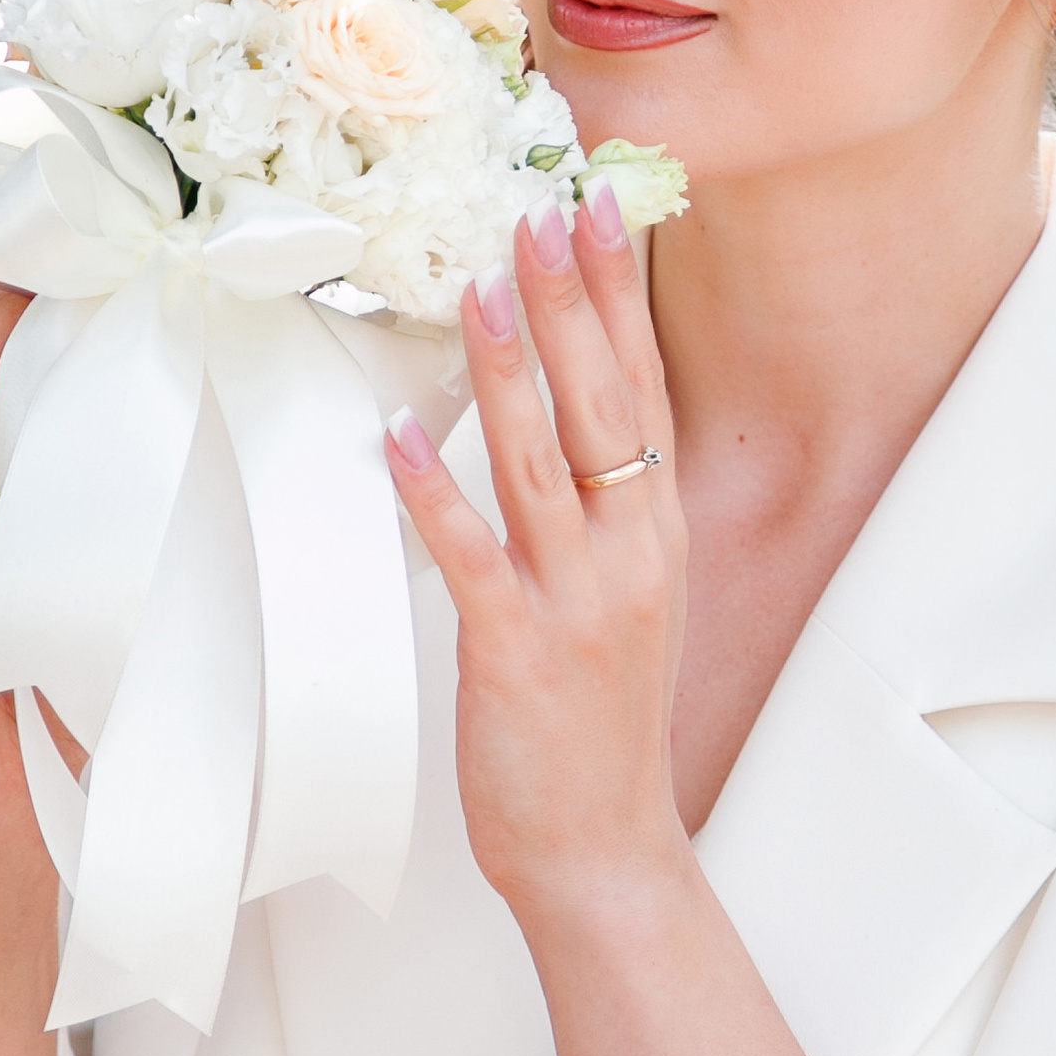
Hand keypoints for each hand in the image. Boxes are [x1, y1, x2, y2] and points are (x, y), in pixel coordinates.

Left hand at [384, 178, 685, 932]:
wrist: (603, 849)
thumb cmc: (597, 722)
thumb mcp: (624, 596)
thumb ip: (599, 507)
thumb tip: (552, 410)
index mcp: (657, 533)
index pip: (646, 386)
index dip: (621, 294)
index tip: (602, 206)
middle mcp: (631, 555)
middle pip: (605, 404)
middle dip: (573, 302)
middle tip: (542, 210)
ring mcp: (580, 604)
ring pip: (543, 464)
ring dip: (512, 371)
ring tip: (484, 286)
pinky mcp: (518, 653)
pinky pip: (474, 557)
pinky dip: (436, 493)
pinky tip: (398, 437)